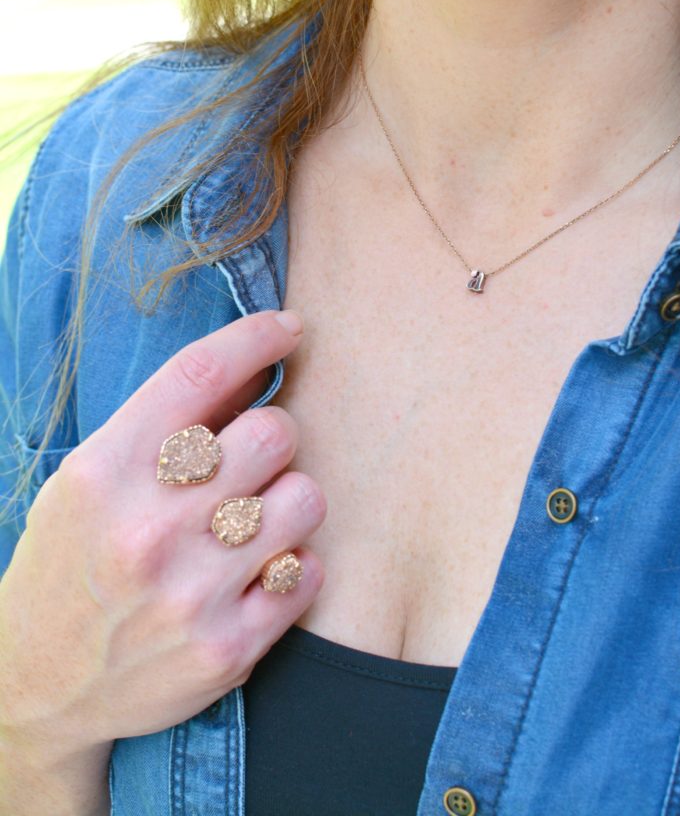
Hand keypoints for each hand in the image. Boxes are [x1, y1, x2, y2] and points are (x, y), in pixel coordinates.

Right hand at [0, 309, 324, 760]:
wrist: (38, 685)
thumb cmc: (71, 562)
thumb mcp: (88, 481)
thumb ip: (162, 426)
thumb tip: (254, 368)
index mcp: (105, 471)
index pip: (200, 372)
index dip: (257, 337)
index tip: (287, 329)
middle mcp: (148, 527)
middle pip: (273, 432)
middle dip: (272, 437)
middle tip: (251, 461)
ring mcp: (191, 592)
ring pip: (305, 498)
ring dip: (290, 501)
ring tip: (258, 519)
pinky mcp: (227, 647)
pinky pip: (307, 572)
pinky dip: (294, 565)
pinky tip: (261, 572)